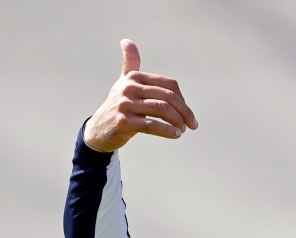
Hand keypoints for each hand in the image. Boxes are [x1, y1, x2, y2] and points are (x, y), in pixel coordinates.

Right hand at [83, 40, 197, 152]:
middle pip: (168, 97)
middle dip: (185, 112)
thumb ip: (130, 64)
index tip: (187, 113)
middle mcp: (128, 88)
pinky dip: (168, 131)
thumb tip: (126, 40)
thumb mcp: (124, 83)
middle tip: (192, 124)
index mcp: (134, 77)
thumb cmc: (119, 105)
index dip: (182, 99)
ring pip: (162, 109)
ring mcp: (125, 105)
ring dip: (178, 122)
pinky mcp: (124, 122)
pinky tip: (176, 135)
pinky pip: (152, 125)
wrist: (99, 128)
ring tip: (183, 130)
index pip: (169, 85)